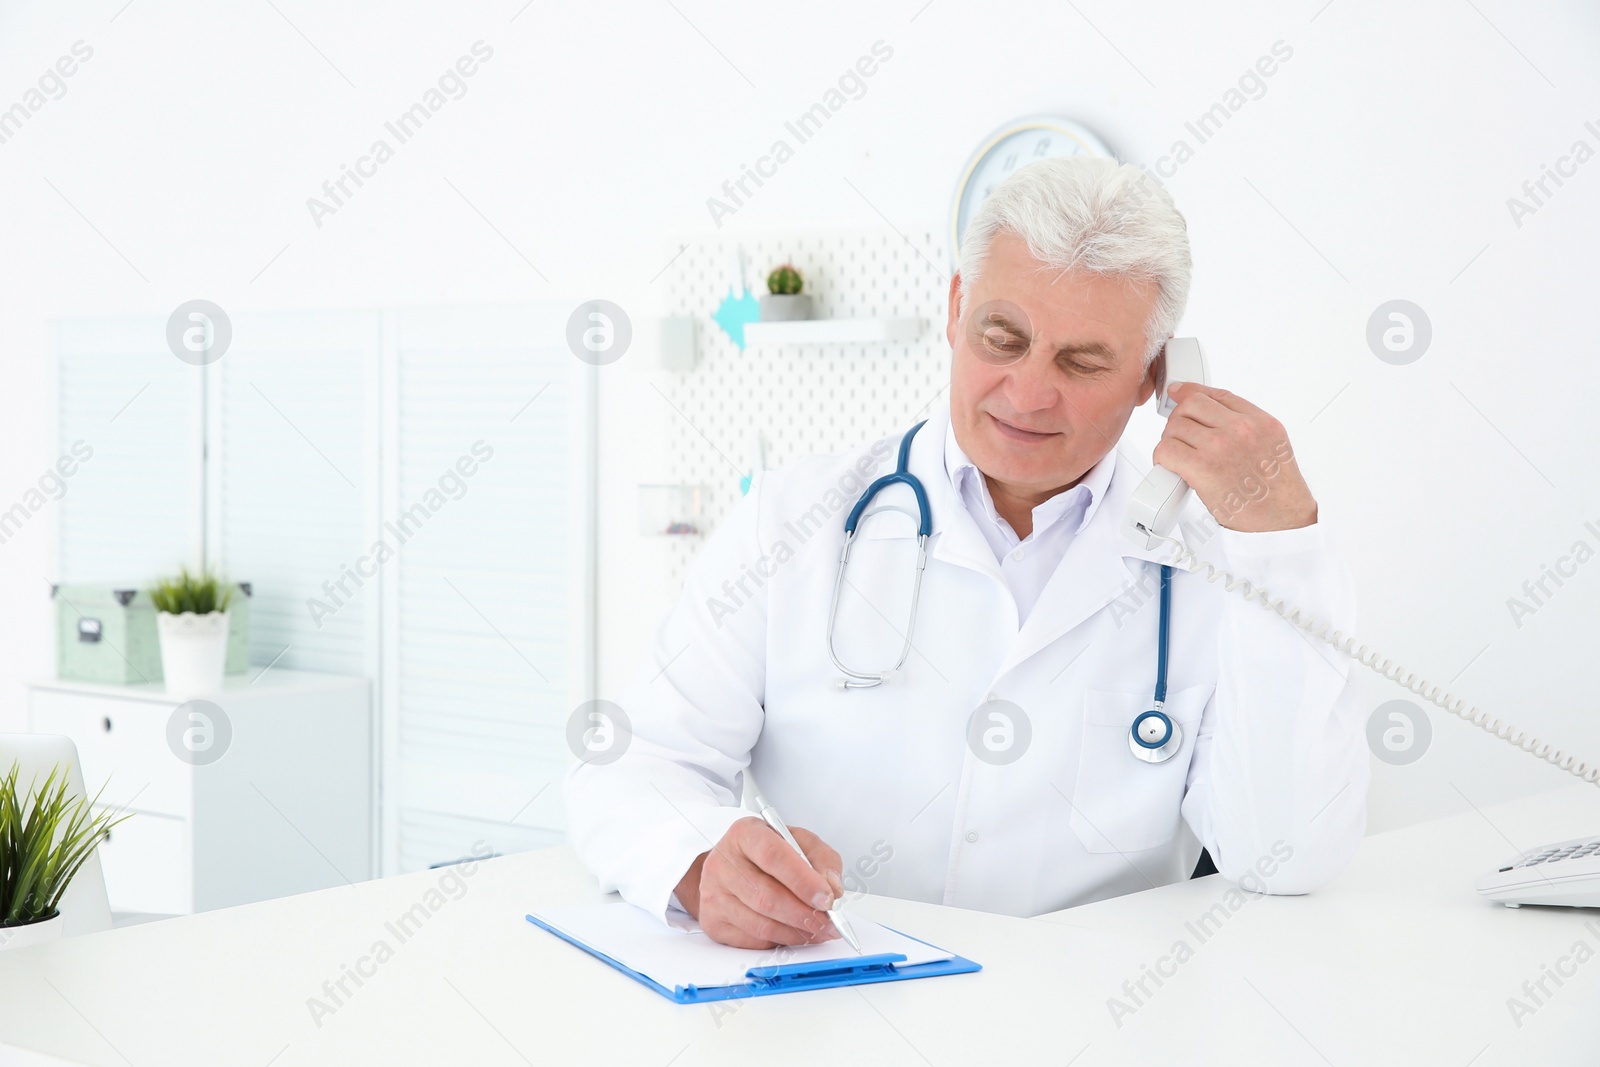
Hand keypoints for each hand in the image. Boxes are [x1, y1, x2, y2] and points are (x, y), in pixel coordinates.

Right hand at [673, 817, 844, 948]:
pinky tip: (795, 933)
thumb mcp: (798, 841)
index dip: (803, 881)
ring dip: (796, 933)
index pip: (774, 856)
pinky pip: (752, 940)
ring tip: (819, 931)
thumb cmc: (766, 852)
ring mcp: (714, 893)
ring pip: (761, 924)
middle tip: (829, 923)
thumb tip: (832, 889)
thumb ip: (822, 859)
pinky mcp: (712, 921)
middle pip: (767, 896)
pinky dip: (780, 941)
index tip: (826, 898)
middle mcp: (723, 862)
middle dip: (804, 915)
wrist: (730, 865)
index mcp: (745, 834)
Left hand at [1154, 382, 1317, 532]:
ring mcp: (1220, 447)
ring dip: (1171, 441)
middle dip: (1180, 419)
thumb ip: (1247, 427)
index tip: (1180, 393)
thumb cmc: (1277, 491)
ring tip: (1179, 457)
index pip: (1217, 394)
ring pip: (1175, 426)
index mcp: (1260, 421)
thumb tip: (1212, 417)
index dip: (1192, 392)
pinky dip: (1162, 458)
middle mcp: (1241, 429)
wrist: (1282, 522)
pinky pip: (1166, 450)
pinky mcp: (1202, 468)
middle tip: (1181, 437)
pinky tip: (1171, 467)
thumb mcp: (1274, 446)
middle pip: (1191, 405)